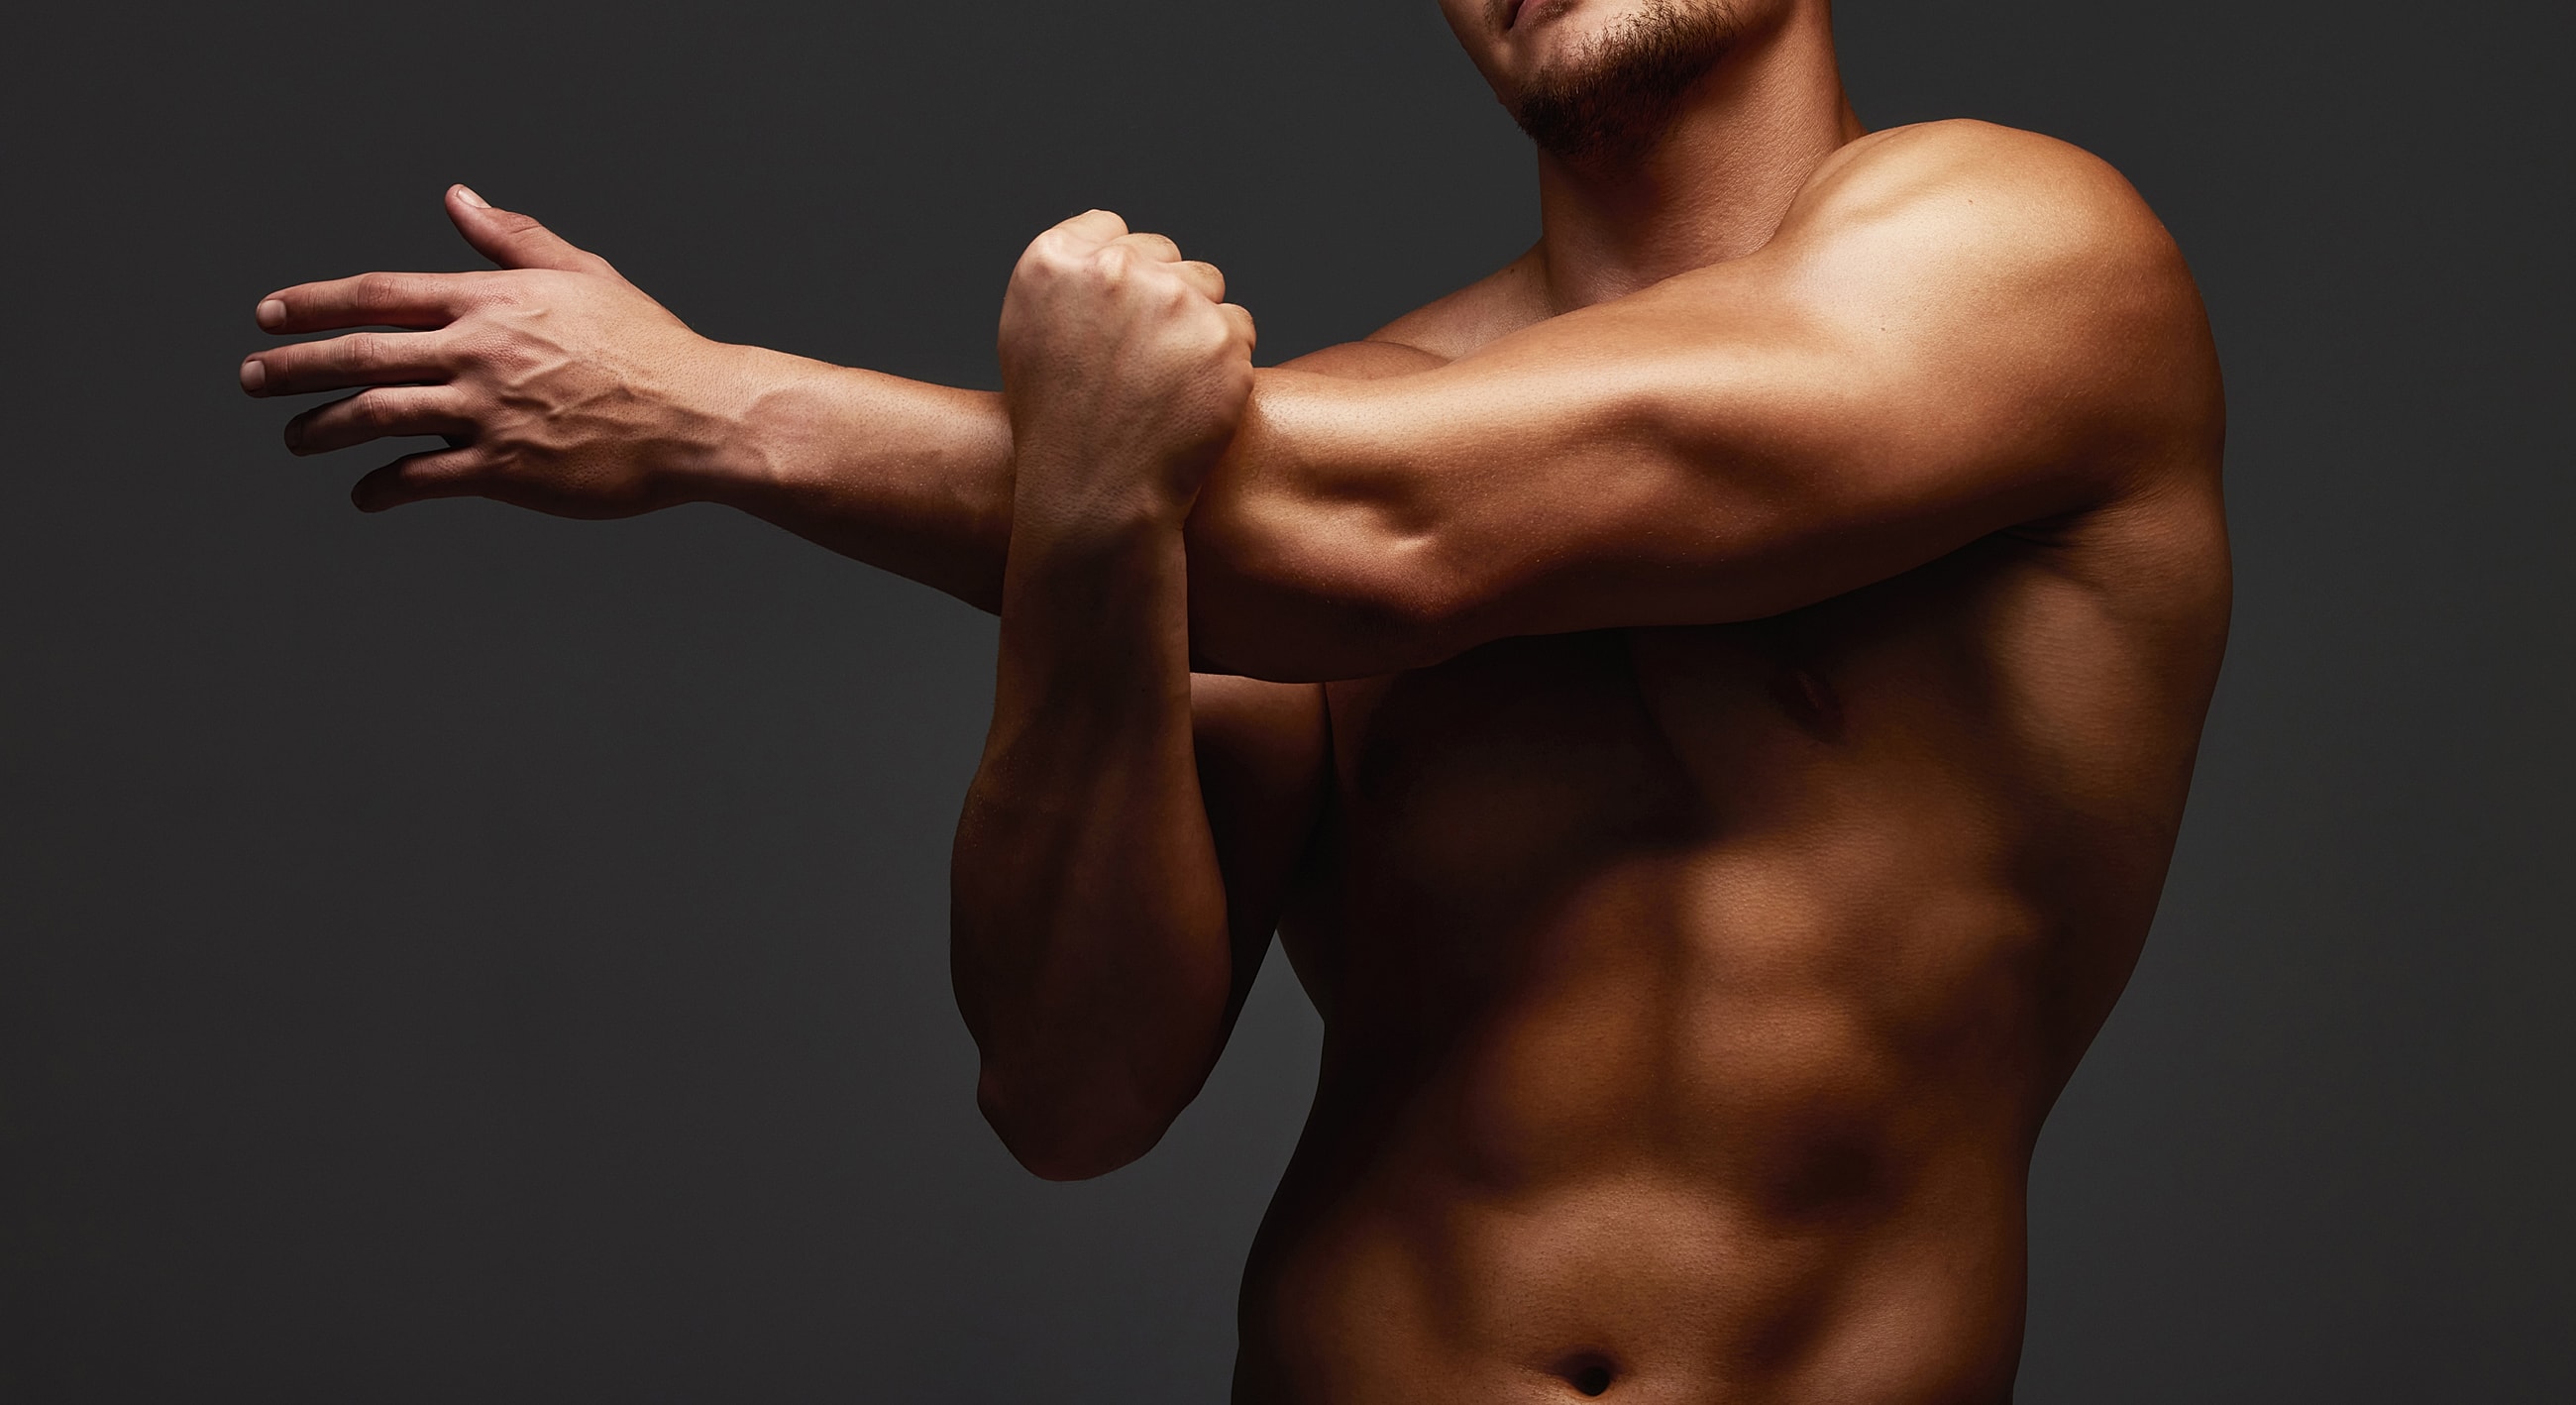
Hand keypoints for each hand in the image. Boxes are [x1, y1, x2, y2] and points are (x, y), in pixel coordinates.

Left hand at [240, 186, 761, 515]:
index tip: (269, 316)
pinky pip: (419, 479)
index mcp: (492, 302)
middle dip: (292, 367)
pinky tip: (364, 496)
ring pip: (373, 417)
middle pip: (357, 355)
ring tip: (295, 439)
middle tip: (252, 377)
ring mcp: (487, 414)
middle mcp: (478, 353)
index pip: (378, 296)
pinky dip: (380, 490)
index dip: (313, 305)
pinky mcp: (505, 471)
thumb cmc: (650, 347)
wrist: (699, 416)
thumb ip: (512, 239)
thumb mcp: (583, 274)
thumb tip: (458, 200)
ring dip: (320, 429)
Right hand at [997, 210, 1256, 531]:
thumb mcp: (1028, 339)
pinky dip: (1225, 361)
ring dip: (1198, 322)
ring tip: (1166, 383)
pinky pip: (1239, 326)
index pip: (1108, 227)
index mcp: (1051, 263)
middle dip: (1162, 295)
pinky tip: (1192, 400)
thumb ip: (1069, 283)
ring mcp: (1171, 300)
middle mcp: (1111, 270)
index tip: (1117, 315)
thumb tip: (1116, 248)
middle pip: (1163, 253)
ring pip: (1208, 283)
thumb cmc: (1057, 429)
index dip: (1119, 270)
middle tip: (1142, 363)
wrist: (1095, 498)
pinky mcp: (1221, 335)